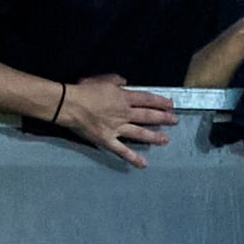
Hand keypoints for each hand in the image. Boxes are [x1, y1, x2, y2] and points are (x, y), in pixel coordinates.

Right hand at [46, 73, 174, 162]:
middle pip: (147, 116)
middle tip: (174, 121)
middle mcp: (124, 113)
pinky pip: (122, 150)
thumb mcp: (102, 79)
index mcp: (123, 97)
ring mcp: (117, 128)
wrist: (69, 105)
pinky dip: (133, 158)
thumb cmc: (84, 90)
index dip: (160, 101)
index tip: (170, 104)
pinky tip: (143, 164)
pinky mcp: (108, 140)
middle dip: (163, 118)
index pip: (146, 99)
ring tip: (165, 140)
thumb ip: (116, 80)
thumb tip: (126, 82)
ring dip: (154, 137)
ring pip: (140, 133)